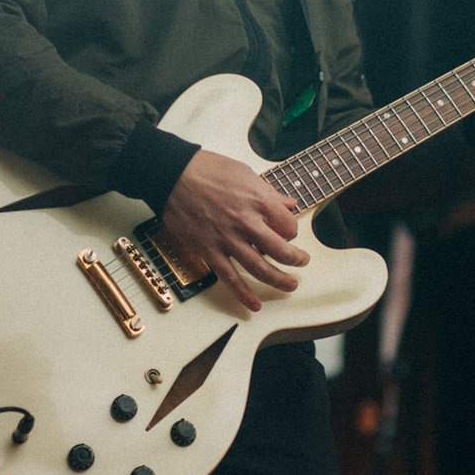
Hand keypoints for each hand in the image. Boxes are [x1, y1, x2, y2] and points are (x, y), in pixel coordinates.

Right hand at [161, 150, 308, 311]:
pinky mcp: (209, 251)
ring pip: (261, 268)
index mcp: (258, 201)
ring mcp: (228, 239)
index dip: (292, 230)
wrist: (172, 175)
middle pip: (281, 250)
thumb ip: (269, 192)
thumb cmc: (206, 169)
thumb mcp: (245, 173)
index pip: (289, 225)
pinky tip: (254, 304)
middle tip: (301, 262)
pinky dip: (244, 294)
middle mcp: (246, 222)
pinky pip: (230, 278)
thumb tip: (287, 202)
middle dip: (296, 260)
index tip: (288, 232)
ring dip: (279, 280)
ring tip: (289, 285)